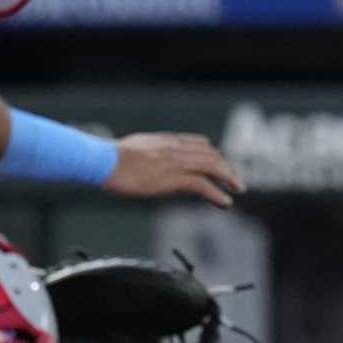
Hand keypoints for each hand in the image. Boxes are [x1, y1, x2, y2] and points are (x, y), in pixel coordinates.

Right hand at [106, 132, 245, 207]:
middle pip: (210, 154)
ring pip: (212, 166)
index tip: (220, 164)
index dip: (213, 155)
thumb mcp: (132, 148)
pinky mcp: (173, 178)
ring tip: (238, 190)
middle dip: (225, 168)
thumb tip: (142, 159)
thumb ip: (145, 152)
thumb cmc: (109, 159)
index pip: (198, 143)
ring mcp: (176, 162)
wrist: (104, 161)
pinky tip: (225, 202)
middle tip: (235, 181)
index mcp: (165, 140)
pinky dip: (217, 193)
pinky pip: (203, 185)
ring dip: (228, 179)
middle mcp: (175, 148)